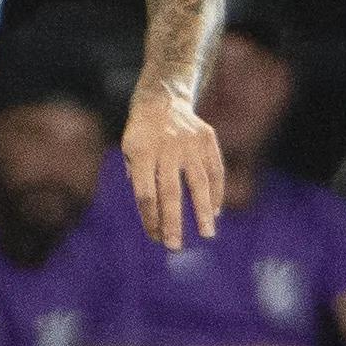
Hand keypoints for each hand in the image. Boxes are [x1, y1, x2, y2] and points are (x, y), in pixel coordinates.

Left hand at [120, 85, 224, 247]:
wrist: (162, 99)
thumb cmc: (142, 136)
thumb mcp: (129, 152)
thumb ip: (139, 181)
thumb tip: (154, 218)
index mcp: (141, 151)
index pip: (145, 192)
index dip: (149, 217)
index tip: (155, 237)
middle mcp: (166, 146)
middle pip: (170, 191)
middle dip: (172, 222)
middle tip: (175, 246)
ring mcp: (189, 141)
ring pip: (198, 182)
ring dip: (202, 211)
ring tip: (207, 233)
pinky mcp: (207, 138)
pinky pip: (214, 170)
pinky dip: (216, 192)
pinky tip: (214, 211)